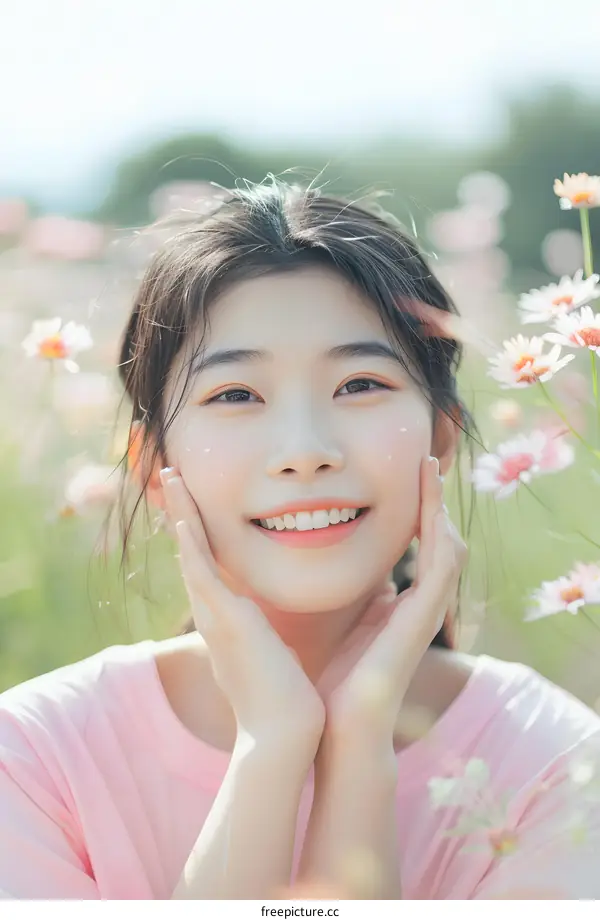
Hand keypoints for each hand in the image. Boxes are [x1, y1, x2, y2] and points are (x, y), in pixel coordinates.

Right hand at [160, 468, 324, 748]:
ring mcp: (216, 615)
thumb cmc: (289, 700)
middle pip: (192, 550)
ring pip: (191, 550)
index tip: (197, 505)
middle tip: (173, 476)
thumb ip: (287, 633)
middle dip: (183, 510)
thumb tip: (318, 618)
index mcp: (230, 620)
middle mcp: (214, 613)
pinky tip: (182, 518)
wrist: (284, 732)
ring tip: (171, 475)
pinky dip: (190, 544)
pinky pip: (201, 572)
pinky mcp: (225, 619)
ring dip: (181, 511)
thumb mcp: (285, 654)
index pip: (211, 566)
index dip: (201, 532)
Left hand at [319, 456, 466, 739]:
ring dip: (440, 508)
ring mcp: (426, 612)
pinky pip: (440, 568)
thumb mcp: (346, 624)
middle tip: (427, 463)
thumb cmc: (336, 680)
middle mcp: (419, 606)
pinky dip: (437, 535)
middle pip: (438, 540)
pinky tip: (432, 509)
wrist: (341, 723)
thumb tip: (346, 575)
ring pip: (447, 548)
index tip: (408, 477)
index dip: (417, 511)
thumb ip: (356, 599)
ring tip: (431, 473)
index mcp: (400, 605)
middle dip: (434, 501)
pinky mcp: (423, 619)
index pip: (418, 547)